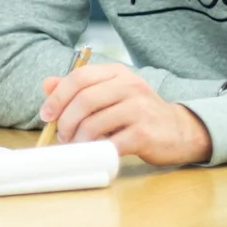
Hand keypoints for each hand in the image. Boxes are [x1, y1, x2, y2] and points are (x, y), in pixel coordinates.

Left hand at [41, 63, 211, 164]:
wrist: (180, 130)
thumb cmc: (139, 113)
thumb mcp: (111, 94)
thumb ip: (80, 89)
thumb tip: (46, 84)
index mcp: (118, 73)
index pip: (80, 77)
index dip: (57, 96)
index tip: (46, 115)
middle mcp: (130, 86)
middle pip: (84, 100)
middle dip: (65, 121)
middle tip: (62, 136)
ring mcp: (139, 109)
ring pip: (94, 123)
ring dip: (78, 139)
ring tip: (77, 146)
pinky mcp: (144, 134)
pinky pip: (110, 143)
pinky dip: (96, 151)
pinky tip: (94, 153)